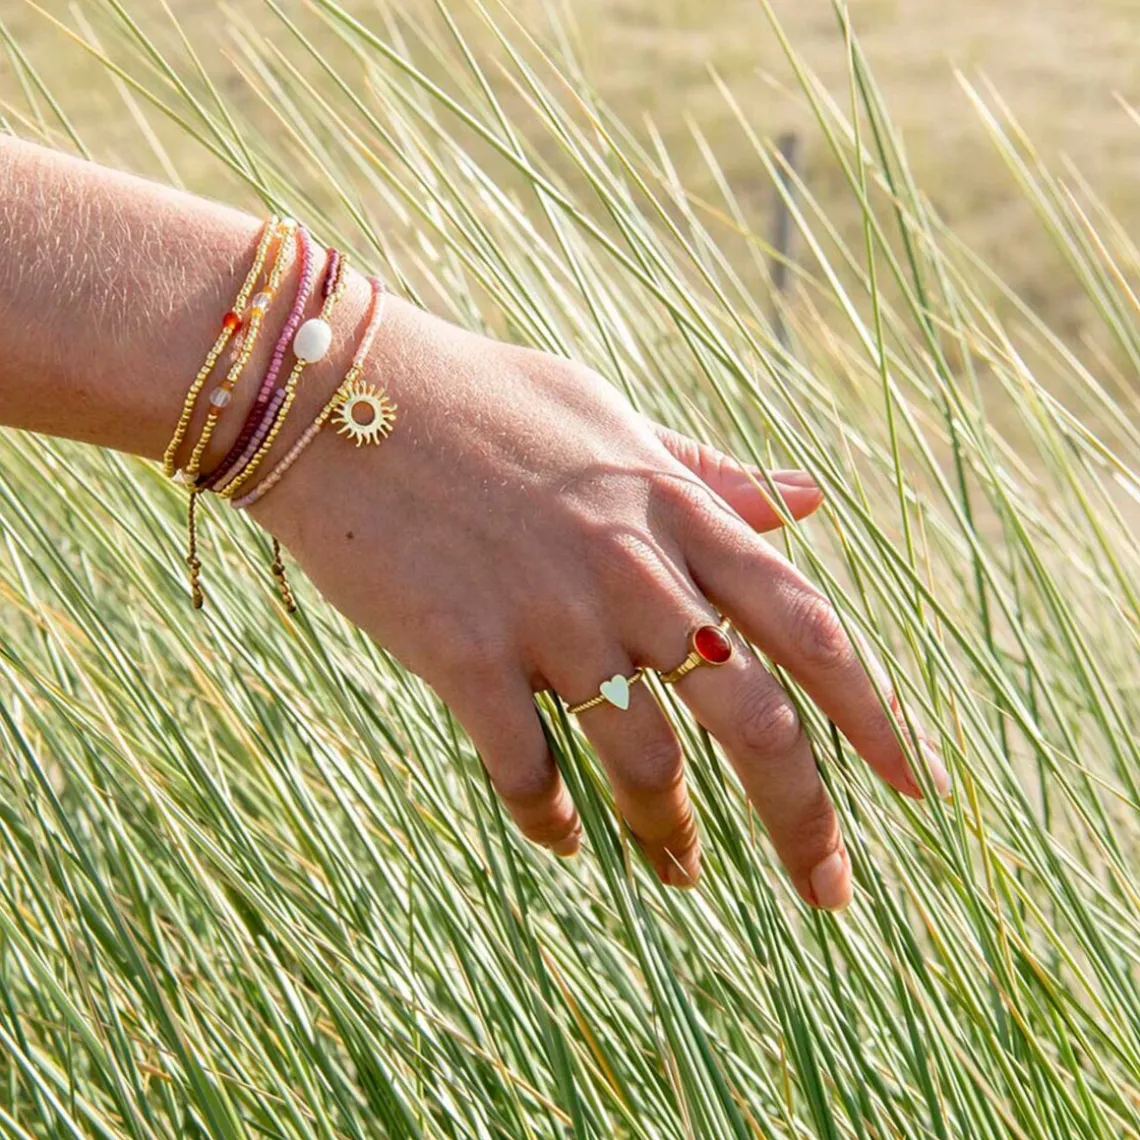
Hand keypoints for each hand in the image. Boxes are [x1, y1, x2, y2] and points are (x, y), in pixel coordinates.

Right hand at [250, 295, 948, 908]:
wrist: (341, 391)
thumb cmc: (483, 399)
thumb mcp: (612, 418)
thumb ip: (710, 473)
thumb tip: (808, 499)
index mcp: (676, 513)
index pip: (810, 627)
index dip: (875, 714)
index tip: (915, 784)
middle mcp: (633, 573)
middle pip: (754, 723)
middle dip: (803, 819)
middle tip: (825, 890)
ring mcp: (550, 618)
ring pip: (645, 768)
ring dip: (672, 837)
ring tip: (680, 869)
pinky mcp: (465, 654)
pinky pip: (524, 772)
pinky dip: (549, 820)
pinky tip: (561, 838)